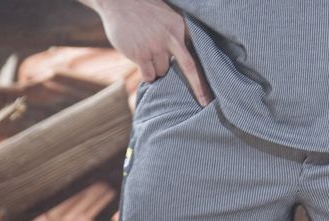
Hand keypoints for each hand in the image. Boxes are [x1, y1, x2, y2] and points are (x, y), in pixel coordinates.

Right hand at [94, 0, 212, 105]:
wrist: (115, 0)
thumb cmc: (141, 10)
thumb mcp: (165, 16)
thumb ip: (176, 34)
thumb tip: (184, 62)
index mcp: (178, 25)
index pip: (196, 52)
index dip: (205, 71)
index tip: (213, 90)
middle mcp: (170, 37)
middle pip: (189, 68)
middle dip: (199, 88)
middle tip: (204, 102)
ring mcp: (155, 46)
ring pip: (163, 72)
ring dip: (156, 69)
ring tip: (145, 53)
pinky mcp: (141, 55)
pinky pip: (149, 76)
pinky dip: (146, 74)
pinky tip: (139, 60)